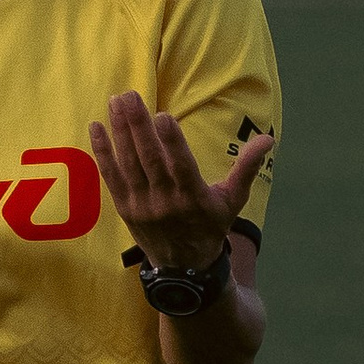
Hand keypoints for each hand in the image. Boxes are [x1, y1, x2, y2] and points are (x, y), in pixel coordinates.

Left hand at [91, 92, 273, 273]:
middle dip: (138, 126)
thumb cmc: (211, 225)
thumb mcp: (233, 200)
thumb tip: (268, 139)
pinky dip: (102, 151)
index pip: (180, 166)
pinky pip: (111, 176)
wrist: (183, 267)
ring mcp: (141, 204)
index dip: (172, 142)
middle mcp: (164, 201)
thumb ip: (247, 167)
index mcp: (193, 197)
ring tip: (116, 101)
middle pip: (149, 160)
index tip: (162, 115)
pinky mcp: (124, 206)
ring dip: (120, 131)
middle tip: (130, 95)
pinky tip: (96, 127)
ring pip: (128, 163)